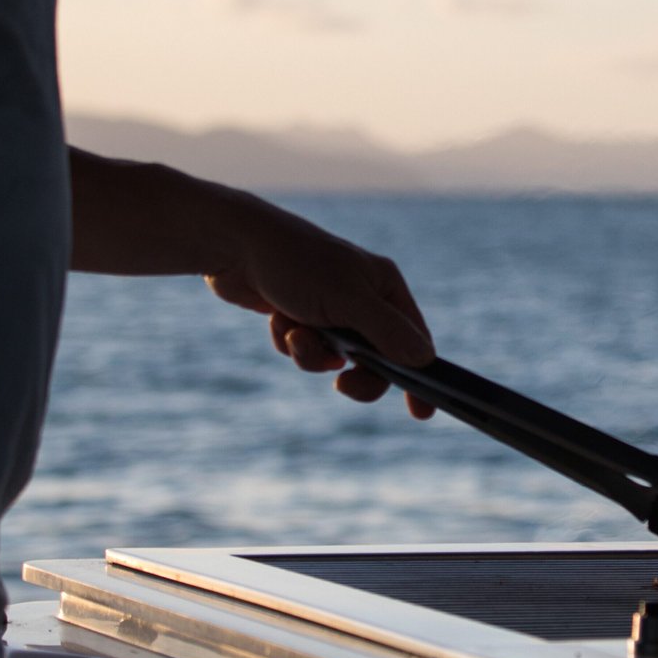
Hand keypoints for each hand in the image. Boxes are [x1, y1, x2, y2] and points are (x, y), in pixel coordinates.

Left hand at [205, 193, 436, 418]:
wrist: (234, 245)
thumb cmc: (295, 264)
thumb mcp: (346, 301)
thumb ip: (386, 332)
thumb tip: (423, 360)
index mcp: (384, 286)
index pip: (414, 338)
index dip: (418, 374)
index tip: (420, 413)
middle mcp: (362, 295)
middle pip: (375, 358)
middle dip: (354, 372)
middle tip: (341, 383)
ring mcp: (330, 305)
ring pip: (333, 357)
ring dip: (311, 353)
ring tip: (294, 333)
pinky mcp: (299, 313)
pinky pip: (304, 349)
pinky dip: (289, 342)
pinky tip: (276, 317)